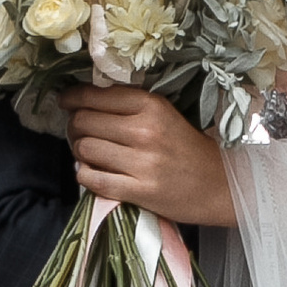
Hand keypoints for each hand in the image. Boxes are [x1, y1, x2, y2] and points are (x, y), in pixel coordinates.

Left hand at [66, 86, 236, 229]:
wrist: (220, 186)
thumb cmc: (188, 149)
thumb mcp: (165, 115)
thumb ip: (130, 107)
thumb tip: (83, 102)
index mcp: (152, 106)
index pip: (96, 96)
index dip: (73, 98)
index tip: (66, 102)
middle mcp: (145, 131)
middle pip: (84, 121)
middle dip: (73, 126)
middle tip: (77, 132)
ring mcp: (142, 163)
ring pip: (85, 149)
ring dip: (78, 151)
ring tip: (87, 153)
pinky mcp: (139, 191)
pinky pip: (93, 179)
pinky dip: (84, 174)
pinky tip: (89, 172)